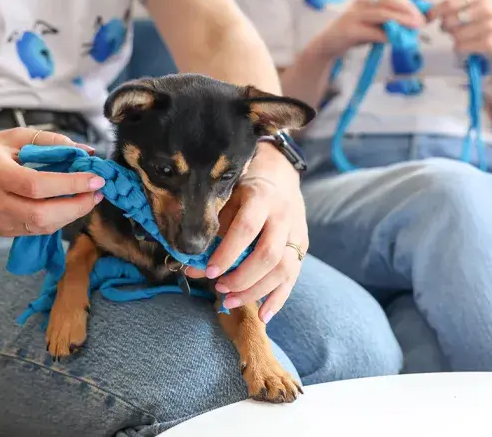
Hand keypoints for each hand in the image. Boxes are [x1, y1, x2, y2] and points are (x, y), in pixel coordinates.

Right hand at [0, 127, 104, 236]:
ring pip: (40, 227)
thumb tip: (86, 151)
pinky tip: (67, 207)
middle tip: (97, 193)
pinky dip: (55, 221)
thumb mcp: (11, 138)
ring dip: (70, 216)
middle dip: (77, 206)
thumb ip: (49, 142)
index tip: (96, 179)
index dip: (69, 185)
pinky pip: (34, 231)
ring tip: (87, 200)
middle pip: (41, 214)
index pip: (37, 185)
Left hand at [185, 144, 308, 322]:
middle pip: (269, 254)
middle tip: (219, 288)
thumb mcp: (226, 200)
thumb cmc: (244, 188)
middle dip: (242, 278)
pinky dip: (278, 300)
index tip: (208, 271)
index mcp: (261, 197)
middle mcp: (283, 216)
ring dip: (256, 291)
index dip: (227, 253)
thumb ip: (211, 231)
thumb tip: (189, 265)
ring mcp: (297, 233)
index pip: (246, 228)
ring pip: (284, 270)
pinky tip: (262, 316)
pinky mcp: (302, 248)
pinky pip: (293, 278)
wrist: (280, 175)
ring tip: (229, 302)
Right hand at [311, 0, 426, 57]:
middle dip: (408, 11)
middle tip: (420, 22)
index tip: (423, 15)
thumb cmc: (353, 35)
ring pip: (382, 14)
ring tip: (413, 28)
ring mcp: (354, 16)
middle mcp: (361, 3)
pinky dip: (385, 36)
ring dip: (400, 21)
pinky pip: (371, 31)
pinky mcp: (349, 30)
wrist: (327, 45)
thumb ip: (390, 24)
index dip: (410, 4)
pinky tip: (395, 40)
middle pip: (389, 2)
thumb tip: (414, 26)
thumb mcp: (374, 26)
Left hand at [430, 0, 491, 61]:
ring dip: (454, 37)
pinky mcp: (489, 42)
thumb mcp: (473, 6)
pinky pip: (461, 46)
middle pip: (449, 19)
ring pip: (454, 34)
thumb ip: (452, 6)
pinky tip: (468, 44)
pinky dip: (459, 47)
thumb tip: (426, 13)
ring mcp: (490, 26)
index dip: (434, 11)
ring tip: (463, 36)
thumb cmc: (484, 20)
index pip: (449, 2)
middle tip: (450, 28)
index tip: (428, 18)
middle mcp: (486, 8)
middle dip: (445, 26)